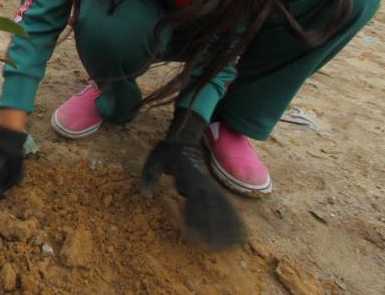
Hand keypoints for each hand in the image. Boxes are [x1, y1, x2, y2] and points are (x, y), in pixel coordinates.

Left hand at [140, 108, 245, 249]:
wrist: (186, 137)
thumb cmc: (168, 151)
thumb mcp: (154, 160)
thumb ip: (149, 177)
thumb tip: (145, 196)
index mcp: (188, 177)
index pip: (192, 201)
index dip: (193, 218)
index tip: (192, 235)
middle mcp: (202, 183)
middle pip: (209, 208)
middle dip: (211, 228)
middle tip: (211, 247)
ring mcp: (209, 185)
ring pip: (220, 208)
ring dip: (225, 226)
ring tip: (230, 245)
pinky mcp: (212, 188)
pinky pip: (224, 204)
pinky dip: (232, 218)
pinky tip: (238, 231)